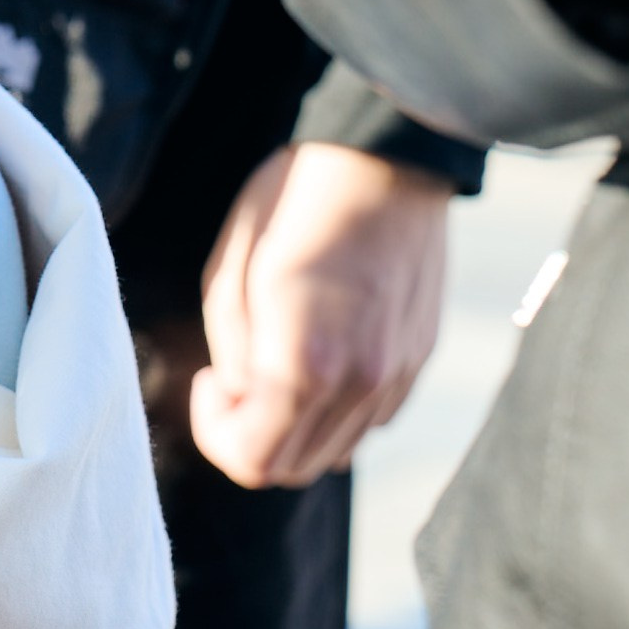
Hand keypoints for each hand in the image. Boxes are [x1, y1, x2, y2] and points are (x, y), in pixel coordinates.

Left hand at [191, 143, 452, 488]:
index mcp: (304, 365)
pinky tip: (318, 355)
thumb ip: (233, 358)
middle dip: (249, 436)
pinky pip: (370, 420)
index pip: (253, 462)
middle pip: (293, 468)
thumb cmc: (290, 206)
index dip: (214, 434)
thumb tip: (243, 399)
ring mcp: (398, 375)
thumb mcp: (228, 278)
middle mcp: (360, 384)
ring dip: (292, 427)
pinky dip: (334, 410)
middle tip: (233, 377)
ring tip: (274, 364)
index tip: (208, 381)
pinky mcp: (420, 359)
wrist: (380, 160)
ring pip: (335, 452)